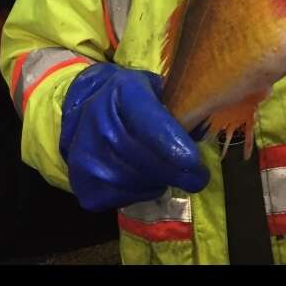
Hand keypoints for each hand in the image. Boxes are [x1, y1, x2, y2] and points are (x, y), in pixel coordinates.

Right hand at [59, 64, 209, 210]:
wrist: (84, 108)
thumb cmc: (131, 98)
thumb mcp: (155, 88)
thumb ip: (179, 105)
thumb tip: (201, 131)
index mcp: (124, 91)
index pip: (149, 123)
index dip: (172, 145)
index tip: (194, 162)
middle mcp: (99, 122)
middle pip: (146, 160)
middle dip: (178, 173)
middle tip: (198, 178)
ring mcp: (87, 156)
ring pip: (139, 182)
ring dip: (161, 180)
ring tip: (165, 169)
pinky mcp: (84, 185)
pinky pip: (125, 197)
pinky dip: (142, 191)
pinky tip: (142, 176)